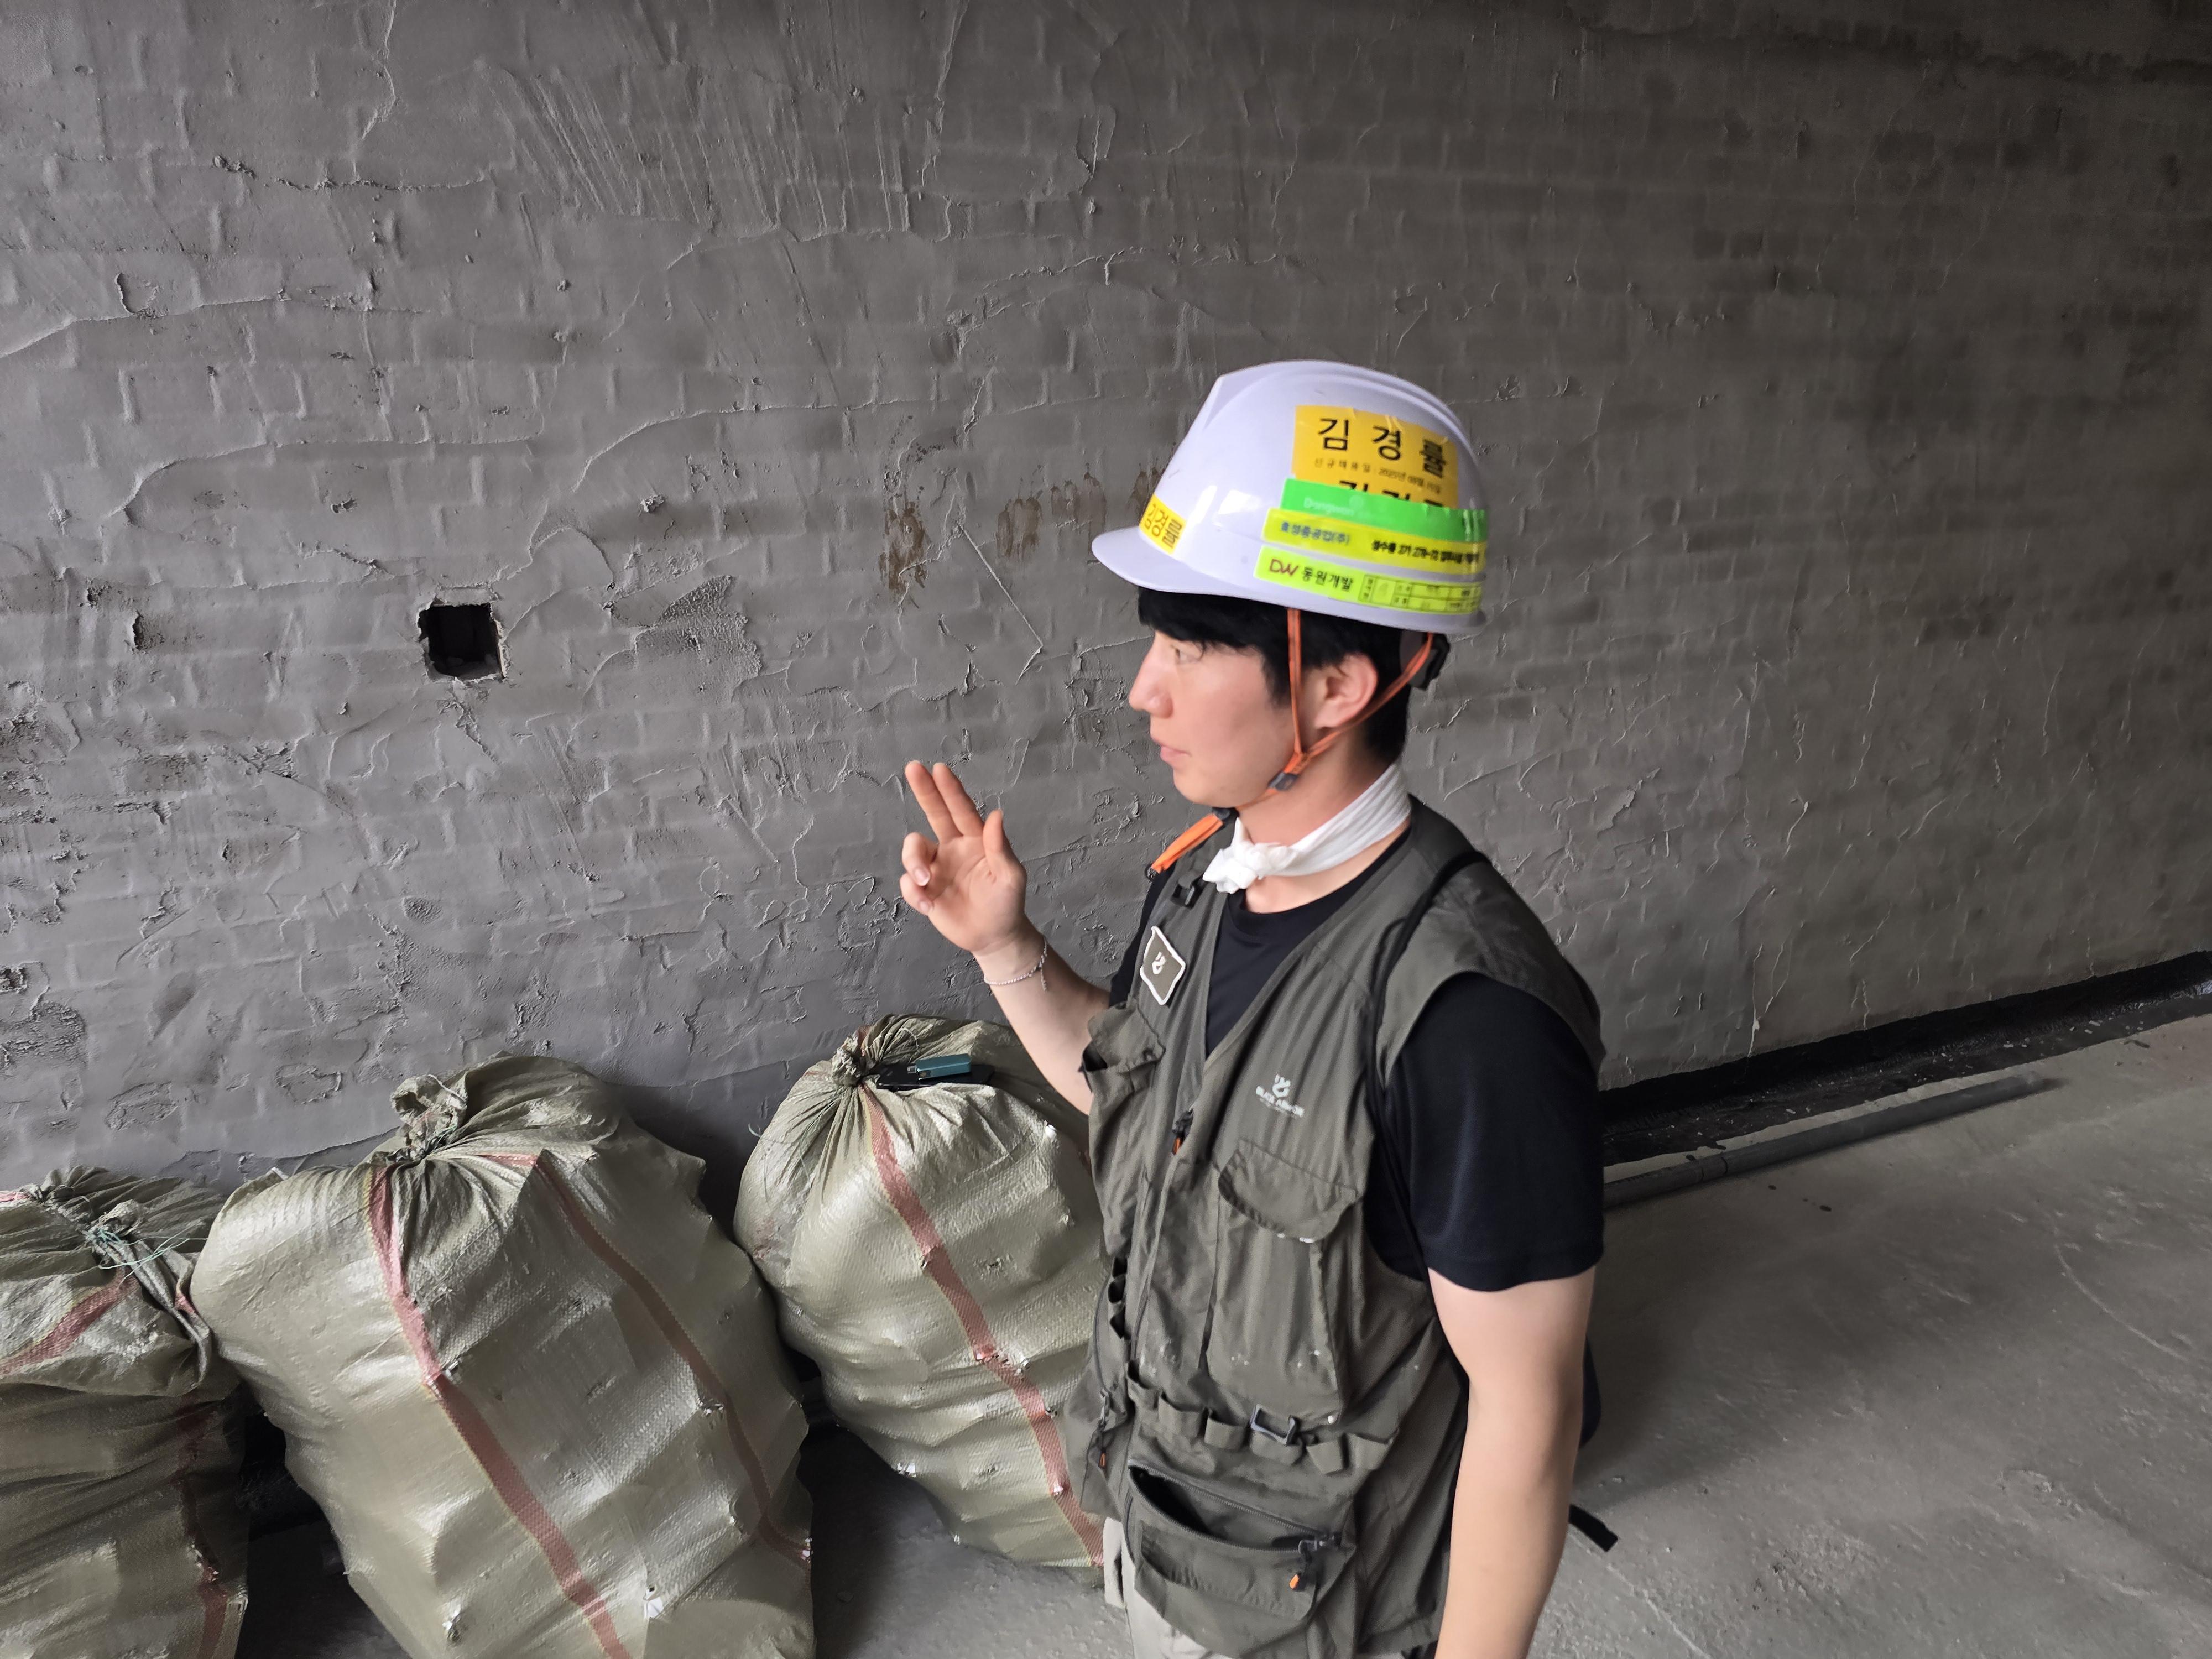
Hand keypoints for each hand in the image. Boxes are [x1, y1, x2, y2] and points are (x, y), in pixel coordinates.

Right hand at [899, 762, 1032, 961]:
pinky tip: (928, 905)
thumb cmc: (1007, 903)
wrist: (994, 937)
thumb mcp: (1011, 877)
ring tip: (925, 882)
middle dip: (924, 791)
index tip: (939, 769)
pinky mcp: (924, 889)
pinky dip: (913, 892)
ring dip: (913, 861)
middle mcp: (953, 848)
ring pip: (913, 850)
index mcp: (976, 841)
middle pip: (935, 814)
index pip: (961, 810)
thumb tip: (997, 815)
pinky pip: (908, 882)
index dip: (950, 790)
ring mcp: (937, 868)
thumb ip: (1001, 848)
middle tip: (913, 767)